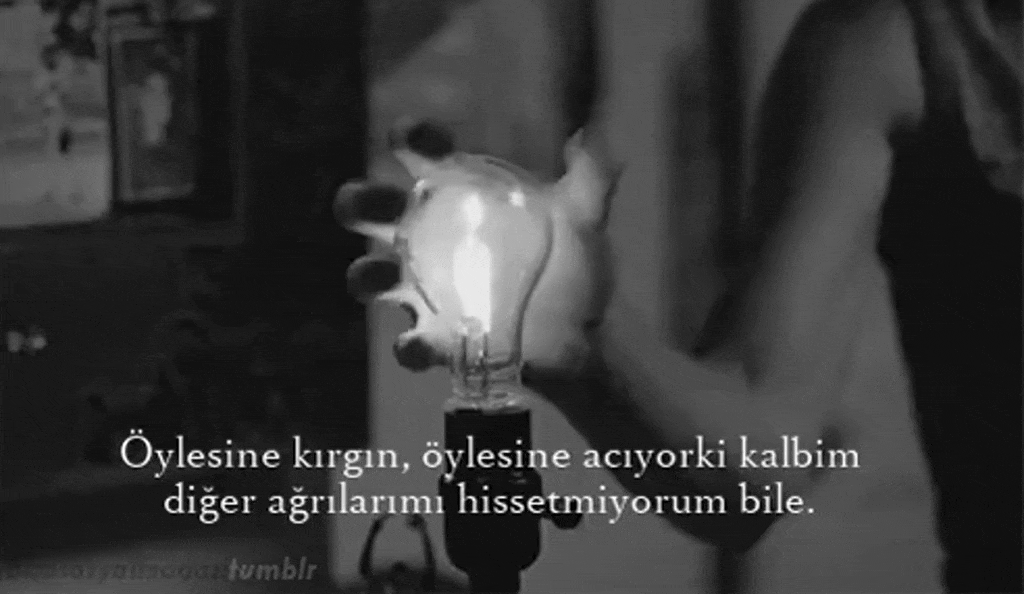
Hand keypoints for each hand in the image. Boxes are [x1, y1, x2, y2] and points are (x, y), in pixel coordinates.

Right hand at [336, 120, 619, 379]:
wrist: (584, 339)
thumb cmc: (570, 268)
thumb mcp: (583, 219)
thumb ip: (590, 178)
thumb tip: (589, 137)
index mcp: (458, 195)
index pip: (423, 154)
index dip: (411, 139)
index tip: (411, 138)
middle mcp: (428, 236)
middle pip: (373, 210)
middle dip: (359, 202)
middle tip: (367, 204)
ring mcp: (425, 290)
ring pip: (372, 276)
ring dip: (365, 274)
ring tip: (377, 277)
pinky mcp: (436, 340)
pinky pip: (409, 344)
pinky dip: (408, 346)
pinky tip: (418, 344)